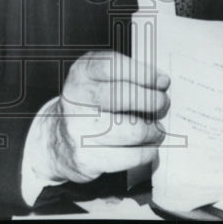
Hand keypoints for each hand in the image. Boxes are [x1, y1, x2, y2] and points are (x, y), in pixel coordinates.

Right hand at [35, 51, 169, 183]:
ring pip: (132, 130)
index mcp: (80, 74)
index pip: (112, 66)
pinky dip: (148, 151)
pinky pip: (131, 156)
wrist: (59, 141)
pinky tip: (149, 147)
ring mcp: (79, 130)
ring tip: (157, 130)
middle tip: (162, 104)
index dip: (142, 73)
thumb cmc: (89, 107)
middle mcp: (76, 100)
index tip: (162, 81)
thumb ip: (124, 76)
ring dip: (153, 130)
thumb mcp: (97, 81)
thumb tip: (161, 83)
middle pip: (123, 97)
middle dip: (152, 101)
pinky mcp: (87, 158)